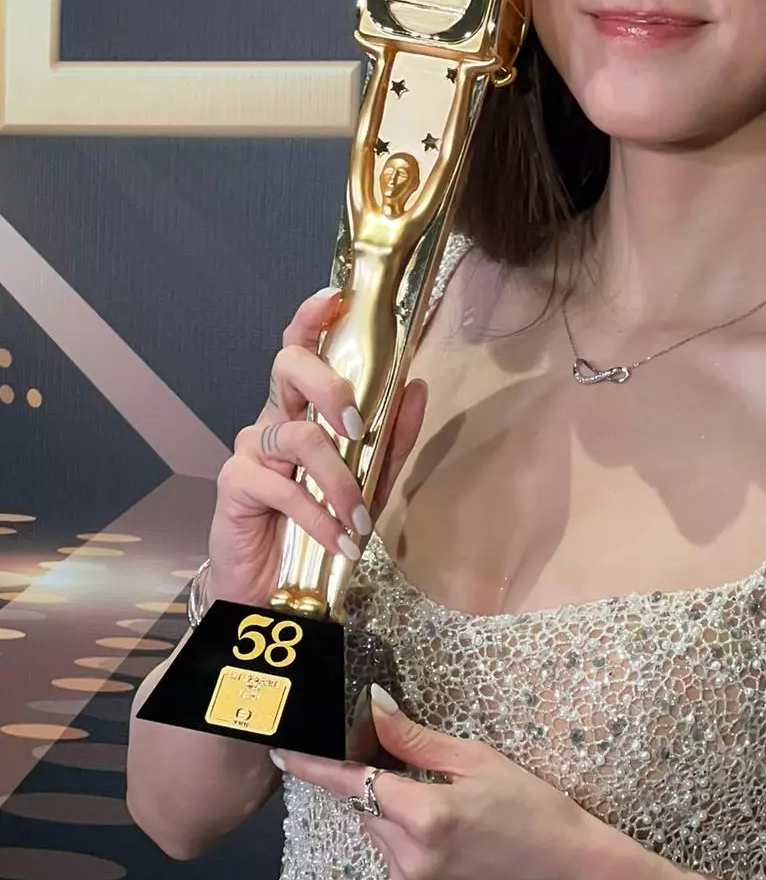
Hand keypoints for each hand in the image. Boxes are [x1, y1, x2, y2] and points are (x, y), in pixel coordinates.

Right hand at [206, 287, 426, 608]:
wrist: (274, 581)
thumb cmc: (320, 521)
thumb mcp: (370, 480)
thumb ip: (393, 437)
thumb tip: (417, 386)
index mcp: (303, 408)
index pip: (301, 348)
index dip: (312, 318)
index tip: (335, 297)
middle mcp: (273, 418)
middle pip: (289, 368)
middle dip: (330, 385)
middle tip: (359, 426)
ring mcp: (251, 449)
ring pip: (298, 437)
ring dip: (339, 481)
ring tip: (360, 520)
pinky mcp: (236, 484)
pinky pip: (282, 488)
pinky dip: (319, 516)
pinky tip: (340, 540)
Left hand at [271, 685, 605, 879]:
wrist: (564, 872)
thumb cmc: (532, 808)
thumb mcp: (478, 761)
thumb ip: (416, 740)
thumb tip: (372, 706)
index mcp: (425, 816)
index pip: (352, 785)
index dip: (313, 767)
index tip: (282, 750)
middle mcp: (409, 854)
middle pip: (361, 803)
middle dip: (365, 775)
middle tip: (392, 750)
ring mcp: (411, 879)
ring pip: (372, 825)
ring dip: (384, 802)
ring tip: (430, 787)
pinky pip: (387, 847)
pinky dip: (397, 825)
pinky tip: (435, 817)